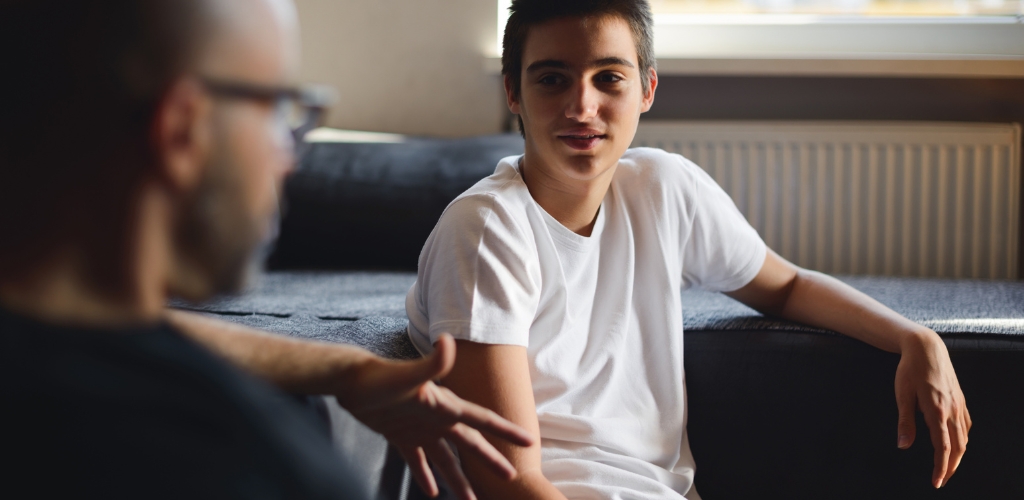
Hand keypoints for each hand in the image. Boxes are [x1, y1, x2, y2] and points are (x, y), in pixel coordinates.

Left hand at [334, 334, 533, 499]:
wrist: (351, 380)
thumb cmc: (379, 376)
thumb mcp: (408, 374)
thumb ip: (431, 362)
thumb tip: (448, 342)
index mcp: (445, 406)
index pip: (482, 420)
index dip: (506, 430)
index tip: (529, 441)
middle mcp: (437, 418)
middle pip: (470, 443)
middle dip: (490, 460)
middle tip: (510, 477)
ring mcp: (420, 428)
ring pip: (446, 459)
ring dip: (458, 478)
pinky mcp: (400, 436)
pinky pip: (417, 461)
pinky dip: (425, 475)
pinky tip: (431, 492)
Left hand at [894, 330, 970, 488]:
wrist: (926, 347)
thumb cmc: (910, 369)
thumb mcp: (902, 394)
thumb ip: (904, 421)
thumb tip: (903, 445)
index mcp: (936, 410)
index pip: (942, 447)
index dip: (941, 467)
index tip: (936, 481)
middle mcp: (952, 409)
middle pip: (958, 447)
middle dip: (951, 467)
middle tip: (942, 480)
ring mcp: (959, 404)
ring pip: (964, 437)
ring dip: (958, 455)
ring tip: (948, 466)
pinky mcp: (960, 399)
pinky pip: (966, 424)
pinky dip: (963, 438)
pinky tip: (957, 442)